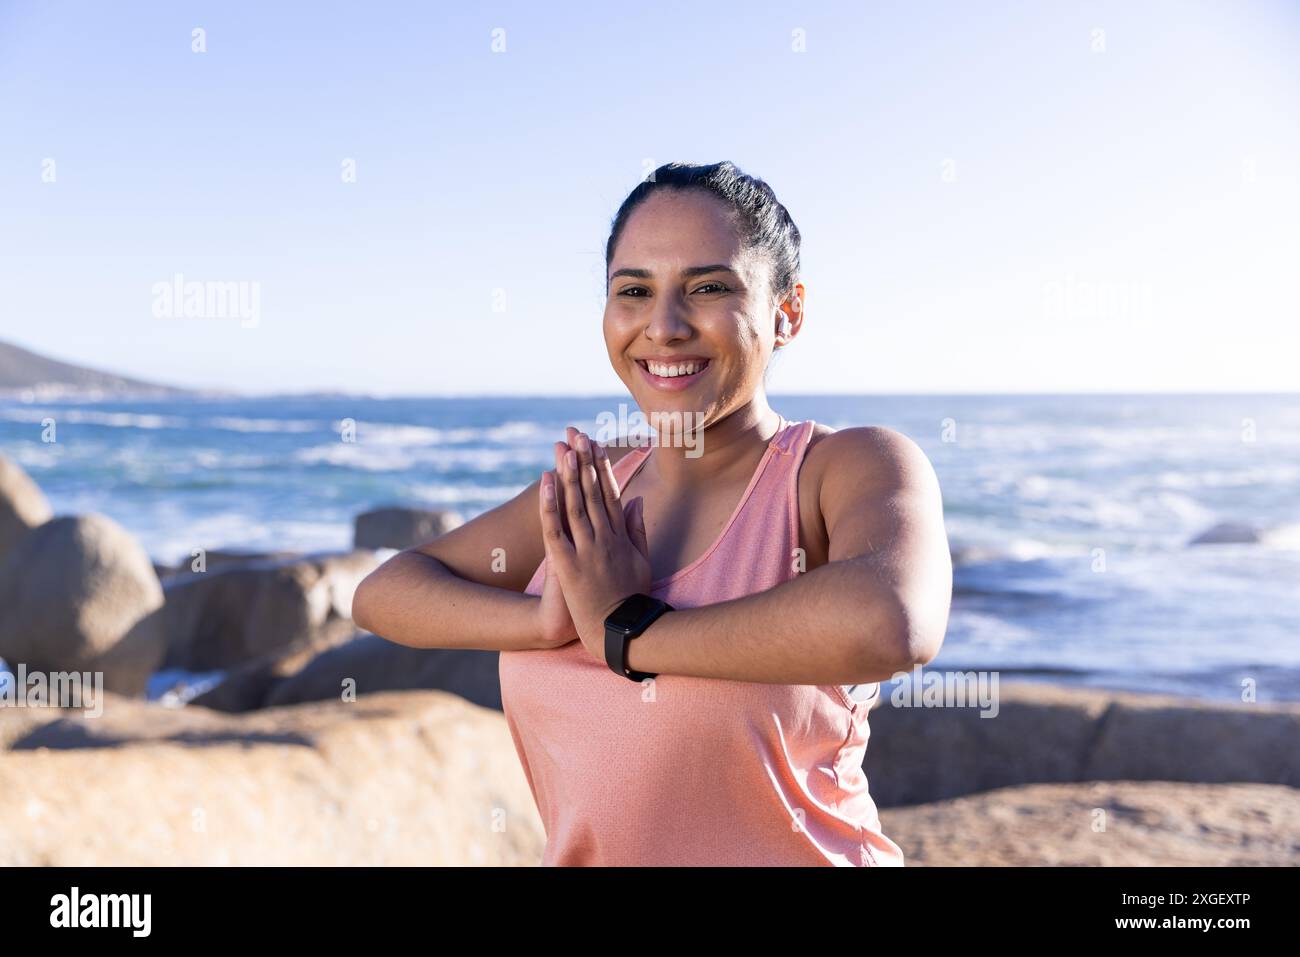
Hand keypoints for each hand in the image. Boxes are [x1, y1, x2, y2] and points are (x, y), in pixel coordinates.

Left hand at [538, 428, 651, 662]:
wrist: (619, 630)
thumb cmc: (631, 598)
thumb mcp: (643, 561)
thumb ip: (639, 529)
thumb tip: (638, 499)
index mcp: (622, 536)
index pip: (611, 493)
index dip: (602, 467)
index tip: (595, 445)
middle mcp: (605, 538)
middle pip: (592, 492)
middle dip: (584, 461)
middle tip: (576, 434)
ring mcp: (586, 550)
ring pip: (575, 504)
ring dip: (569, 474)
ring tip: (563, 447)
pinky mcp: (567, 565)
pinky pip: (555, 529)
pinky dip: (550, 504)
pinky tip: (545, 482)